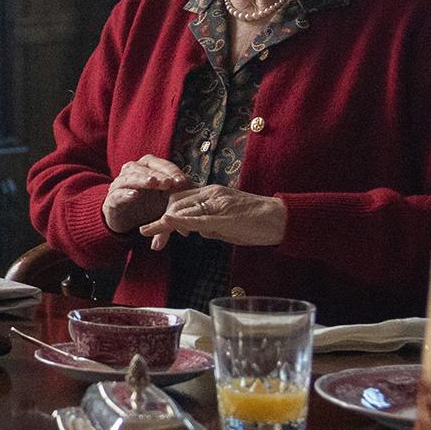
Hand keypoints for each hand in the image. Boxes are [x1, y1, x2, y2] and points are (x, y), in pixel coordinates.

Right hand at [101, 154, 190, 237]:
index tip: (181, 181)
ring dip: (142, 179)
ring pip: (129, 177)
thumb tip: (196, 194)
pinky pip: (116, 194)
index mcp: (145, 168)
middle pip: (143, 167)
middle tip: (168, 182)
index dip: (170, 170)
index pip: (159, 164)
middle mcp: (131, 172)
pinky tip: (134, 195)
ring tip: (152, 183)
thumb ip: (180, 198)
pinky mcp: (111, 200)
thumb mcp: (167, 202)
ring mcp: (119, 185)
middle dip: (157, 174)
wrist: (125, 220)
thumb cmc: (149, 206)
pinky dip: (125, 194)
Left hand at [147, 185, 287, 249]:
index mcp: (211, 193)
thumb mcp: (227, 223)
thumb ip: (209, 225)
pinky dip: (178, 221)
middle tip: (148, 236)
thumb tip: (195, 232)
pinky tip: (165, 223)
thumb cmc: (257, 222)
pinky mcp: (224, 215)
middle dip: (160, 221)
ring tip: (151, 236)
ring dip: (164, 224)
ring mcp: (217, 203)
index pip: (179, 200)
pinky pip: (197, 217)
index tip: (155, 230)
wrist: (282, 219)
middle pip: (175, 203)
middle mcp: (211, 194)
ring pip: (182, 209)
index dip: (165, 215)